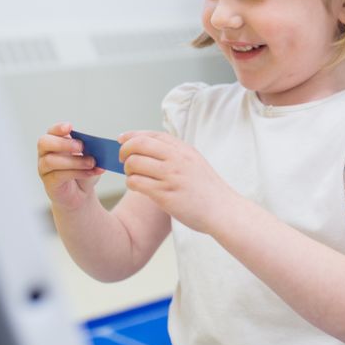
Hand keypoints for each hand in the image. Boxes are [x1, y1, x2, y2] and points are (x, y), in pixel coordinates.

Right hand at [37, 122, 102, 211]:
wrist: (81, 193)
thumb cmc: (84, 170)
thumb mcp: (90, 157)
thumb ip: (91, 149)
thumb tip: (100, 145)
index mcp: (55, 142)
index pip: (51, 131)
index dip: (59, 128)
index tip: (70, 127)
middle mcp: (45, 154)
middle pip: (44, 143)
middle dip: (63, 143)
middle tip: (81, 147)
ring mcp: (44, 169)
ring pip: (51, 160)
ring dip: (74, 161)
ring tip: (91, 162)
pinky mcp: (49, 183)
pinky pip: (58, 175)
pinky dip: (77, 172)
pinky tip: (90, 172)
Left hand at [118, 130, 238, 233]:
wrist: (223, 210)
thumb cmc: (207, 189)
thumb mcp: (195, 162)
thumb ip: (175, 153)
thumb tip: (147, 147)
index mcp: (184, 149)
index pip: (152, 135)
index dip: (132, 135)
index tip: (122, 139)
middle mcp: (177, 159)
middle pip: (138, 145)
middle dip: (124, 151)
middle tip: (123, 160)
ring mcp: (171, 176)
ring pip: (134, 163)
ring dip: (128, 170)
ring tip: (133, 176)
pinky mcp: (165, 194)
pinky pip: (136, 182)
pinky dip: (131, 183)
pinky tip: (137, 186)